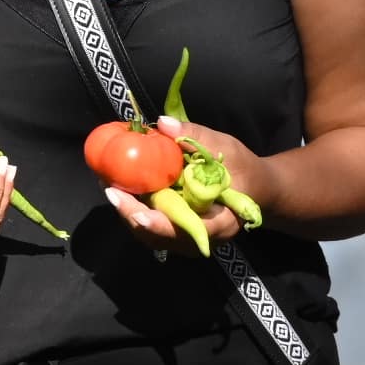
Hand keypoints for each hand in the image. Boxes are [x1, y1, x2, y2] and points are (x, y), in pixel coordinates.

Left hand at [103, 116, 264, 248]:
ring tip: (107, 184)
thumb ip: (195, 137)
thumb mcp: (226, 148)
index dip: (160, 225)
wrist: (257, 190)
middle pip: (158, 235)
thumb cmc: (244, 169)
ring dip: (127, 210)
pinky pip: (149, 227)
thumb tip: (162, 124)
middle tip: (109, 187)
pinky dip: (133, 209)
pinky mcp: (175, 234)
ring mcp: (186, 240)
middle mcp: (200, 239)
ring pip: (149, 234)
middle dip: (131, 212)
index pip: (187, 231)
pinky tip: (119, 188)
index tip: (137, 214)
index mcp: (220, 223)